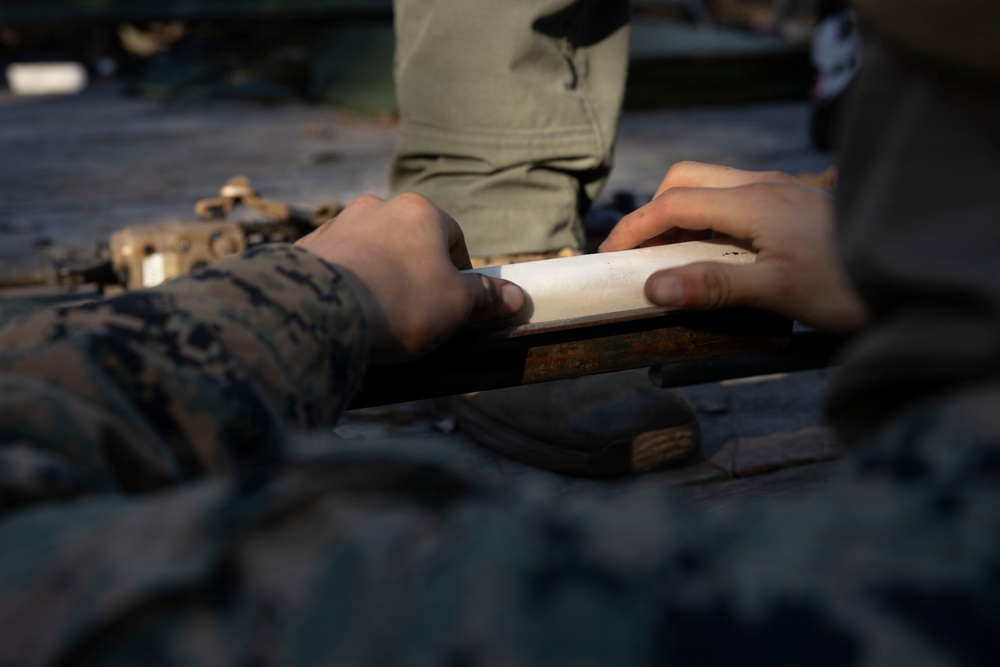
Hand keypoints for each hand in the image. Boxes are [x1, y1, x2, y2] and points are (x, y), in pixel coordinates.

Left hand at [296, 193, 523, 362]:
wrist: (319, 310)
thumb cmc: (400, 302)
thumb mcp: (456, 306)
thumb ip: (486, 299)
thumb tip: (517, 297)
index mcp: (421, 212)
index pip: (454, 239)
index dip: (460, 275)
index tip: (456, 306)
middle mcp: (377, 207)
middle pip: (410, 243)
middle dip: (417, 274)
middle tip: (418, 313)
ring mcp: (338, 225)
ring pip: (372, 252)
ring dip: (380, 277)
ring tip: (380, 315)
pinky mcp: (306, 248)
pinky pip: (339, 266)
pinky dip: (347, 285)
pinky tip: (348, 313)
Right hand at [599, 161, 868, 334]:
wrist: (915, 272)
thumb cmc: (849, 286)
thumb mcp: (778, 291)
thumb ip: (712, 287)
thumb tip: (651, 287)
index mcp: (755, 201)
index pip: (674, 201)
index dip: (635, 227)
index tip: (609, 258)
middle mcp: (764, 185)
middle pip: (687, 179)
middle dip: (653, 211)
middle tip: (639, 254)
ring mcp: (781, 190)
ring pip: (711, 187)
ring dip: (681, 215)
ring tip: (670, 257)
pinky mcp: (793, 203)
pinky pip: (734, 199)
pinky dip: (707, 220)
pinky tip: (714, 253)